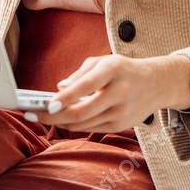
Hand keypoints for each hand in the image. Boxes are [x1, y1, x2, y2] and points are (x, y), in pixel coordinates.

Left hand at [26, 53, 189, 133]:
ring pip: (84, 124)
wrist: (156, 83)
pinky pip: (91, 128)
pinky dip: (75, 124)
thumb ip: (80, 74)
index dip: (66, 97)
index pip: (87, 86)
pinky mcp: (121, 126)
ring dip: (60, 121)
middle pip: (82, 112)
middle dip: (54, 116)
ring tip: (41, 115)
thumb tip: (59, 87)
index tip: (48, 103)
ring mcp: (122, 112)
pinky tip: (62, 118)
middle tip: (32, 114)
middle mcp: (119, 93)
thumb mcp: (104, 61)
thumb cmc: (123, 69)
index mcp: (113, 70)